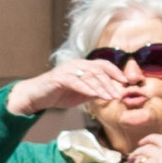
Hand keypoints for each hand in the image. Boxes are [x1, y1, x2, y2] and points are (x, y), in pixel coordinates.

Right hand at [6, 58, 129, 121]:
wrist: (36, 97)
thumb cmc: (59, 94)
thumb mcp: (82, 93)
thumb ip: (95, 91)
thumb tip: (112, 94)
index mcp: (82, 66)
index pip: (103, 64)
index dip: (115, 71)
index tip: (125, 81)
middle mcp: (76, 64)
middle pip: (98, 70)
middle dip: (110, 83)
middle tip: (118, 95)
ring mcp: (67, 70)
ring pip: (89, 76)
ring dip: (101, 87)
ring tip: (110, 97)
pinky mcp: (59, 78)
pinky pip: (76, 82)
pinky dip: (87, 89)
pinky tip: (95, 95)